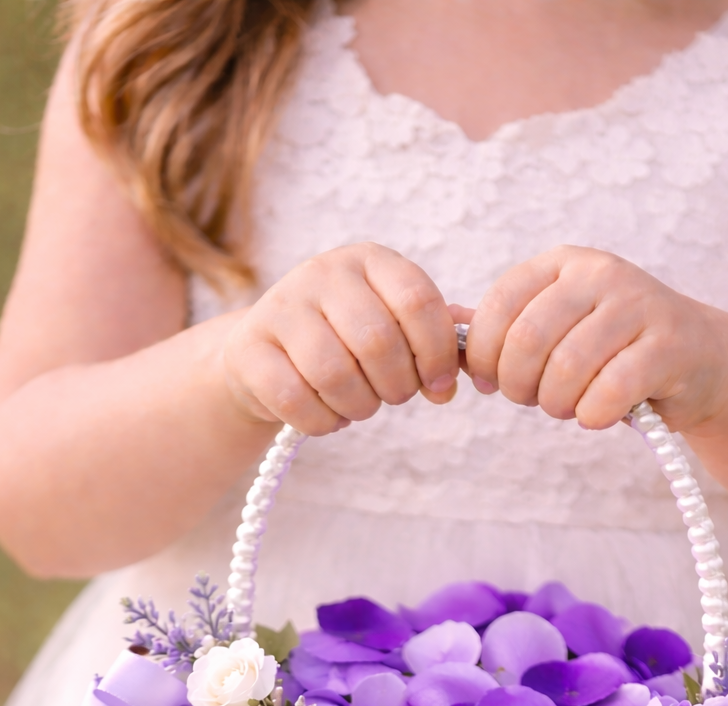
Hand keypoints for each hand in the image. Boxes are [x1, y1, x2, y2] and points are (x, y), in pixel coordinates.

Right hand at [222, 243, 460, 435]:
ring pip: (334, 374)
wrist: (267, 356)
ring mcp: (281, 305)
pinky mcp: (249, 346)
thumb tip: (477, 367)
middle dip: (396, 387)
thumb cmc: (347, 344)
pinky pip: (295, 400)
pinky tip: (326, 415)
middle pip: (378, 342)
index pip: (419, 302)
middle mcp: (324, 272)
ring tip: (358, 406)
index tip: (438, 385)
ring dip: (358, 407)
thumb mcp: (396, 329)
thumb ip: (440, 343)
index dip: (437, 354)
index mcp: (371, 261)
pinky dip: (322, 422)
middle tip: (391, 396)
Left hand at [465, 246, 727, 432]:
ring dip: (558, 406)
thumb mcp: (559, 328)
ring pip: (568, 368)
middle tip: (534, 402)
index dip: (485, 355)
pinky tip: (599, 415)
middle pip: (527, 341)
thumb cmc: (615, 352)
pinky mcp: (671, 344)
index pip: (499, 306)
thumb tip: (445, 324)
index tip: (492, 383)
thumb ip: (506, 327)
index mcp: (564, 265)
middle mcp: (600, 274)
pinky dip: (594, 415)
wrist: (701, 362)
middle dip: (519, 387)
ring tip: (569, 409)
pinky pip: (611, 391)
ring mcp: (639, 305)